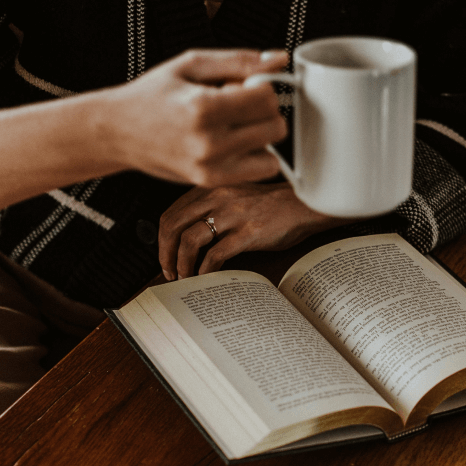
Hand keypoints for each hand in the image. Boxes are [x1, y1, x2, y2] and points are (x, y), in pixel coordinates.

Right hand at [90, 49, 288, 186]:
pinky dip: (254, 157)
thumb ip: (240, 61)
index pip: (267, 99)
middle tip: (238, 106)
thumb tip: (279, 61)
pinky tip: (232, 144)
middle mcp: (208, 142)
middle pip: (274, 127)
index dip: (262, 88)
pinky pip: (259, 172)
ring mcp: (210, 167)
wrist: (118, 131)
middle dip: (264, 113)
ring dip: (260, 138)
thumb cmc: (152, 95)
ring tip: (232, 127)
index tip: (245, 86)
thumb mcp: (193, 64)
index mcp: (203, 107)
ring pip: (271, 153)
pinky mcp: (210, 182)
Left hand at [158, 183, 356, 279]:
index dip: (161, 239)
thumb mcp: (234, 198)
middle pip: (173, 226)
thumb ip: (210, 208)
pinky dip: (205, 269)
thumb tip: (186, 235)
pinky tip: (206, 276)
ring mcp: (233, 215)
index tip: (165, 255)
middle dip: (165, 253)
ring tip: (185, 276)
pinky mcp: (249, 232)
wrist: (304, 206)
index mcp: (211, 189)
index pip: (171, 213)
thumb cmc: (270, 206)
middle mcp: (218, 197)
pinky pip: (216, 254)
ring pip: (190, 240)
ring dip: (182, 263)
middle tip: (168, 271)